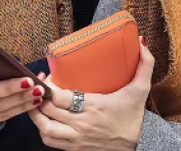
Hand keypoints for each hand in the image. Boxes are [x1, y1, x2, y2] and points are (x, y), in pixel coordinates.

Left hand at [29, 37, 153, 149]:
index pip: (62, 98)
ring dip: (36, 115)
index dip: (50, 87)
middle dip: (40, 96)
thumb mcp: (141, 88)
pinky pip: (50, 141)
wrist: (139, 145)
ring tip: (36, 102)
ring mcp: (77, 138)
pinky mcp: (74, 149)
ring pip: (45, 128)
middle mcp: (83, 123)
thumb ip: (145, 64)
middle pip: (49, 111)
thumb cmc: (135, 115)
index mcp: (96, 106)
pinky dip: (43, 130)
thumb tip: (141, 41)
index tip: (49, 77)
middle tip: (39, 85)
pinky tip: (44, 119)